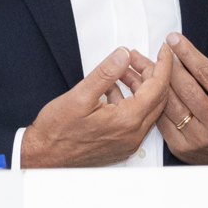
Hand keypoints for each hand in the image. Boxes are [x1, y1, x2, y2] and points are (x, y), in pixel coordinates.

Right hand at [21, 45, 172, 167]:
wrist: (43, 157)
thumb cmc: (56, 132)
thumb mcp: (79, 95)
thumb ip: (105, 73)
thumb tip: (122, 55)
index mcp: (127, 121)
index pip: (158, 88)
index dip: (163, 65)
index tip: (164, 50)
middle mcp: (132, 135)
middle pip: (157, 98)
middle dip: (150, 73)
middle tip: (135, 57)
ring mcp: (128, 142)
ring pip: (146, 108)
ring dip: (138, 86)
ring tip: (122, 70)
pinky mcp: (121, 145)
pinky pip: (136, 118)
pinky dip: (130, 100)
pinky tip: (114, 89)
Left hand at [158, 26, 207, 164]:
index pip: (207, 74)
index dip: (188, 54)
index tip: (173, 38)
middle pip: (185, 87)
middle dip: (168, 64)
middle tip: (158, 48)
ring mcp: (198, 137)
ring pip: (169, 102)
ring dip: (153, 80)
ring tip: (145, 62)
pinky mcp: (181, 146)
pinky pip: (160, 119)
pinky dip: (150, 100)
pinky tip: (145, 85)